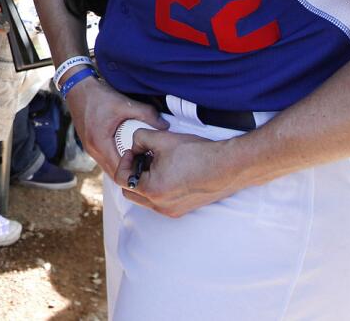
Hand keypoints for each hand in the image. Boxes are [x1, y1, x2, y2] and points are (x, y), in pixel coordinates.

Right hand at [61, 77, 166, 178]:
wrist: (77, 88)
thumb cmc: (98, 96)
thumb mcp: (124, 104)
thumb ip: (146, 114)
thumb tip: (165, 126)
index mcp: (100, 143)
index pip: (118, 169)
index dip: (134, 170)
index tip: (148, 164)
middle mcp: (92, 150)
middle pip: (113, 172)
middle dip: (130, 172)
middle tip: (147, 166)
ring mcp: (89, 148)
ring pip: (108, 167)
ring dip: (122, 167)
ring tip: (140, 160)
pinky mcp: (89, 144)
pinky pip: (104, 159)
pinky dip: (115, 160)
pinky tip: (127, 152)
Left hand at [112, 127, 242, 217]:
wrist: (228, 166)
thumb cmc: (196, 153)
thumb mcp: (161, 139)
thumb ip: (139, 139)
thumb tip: (134, 144)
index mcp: (152, 190)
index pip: (121, 178)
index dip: (124, 161)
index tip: (134, 150)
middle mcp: (160, 205)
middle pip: (130, 191)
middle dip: (132, 173)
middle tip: (143, 157)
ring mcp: (171, 210)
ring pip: (145, 198)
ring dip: (145, 181)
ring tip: (158, 163)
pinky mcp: (182, 210)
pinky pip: (160, 201)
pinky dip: (158, 188)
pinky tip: (170, 171)